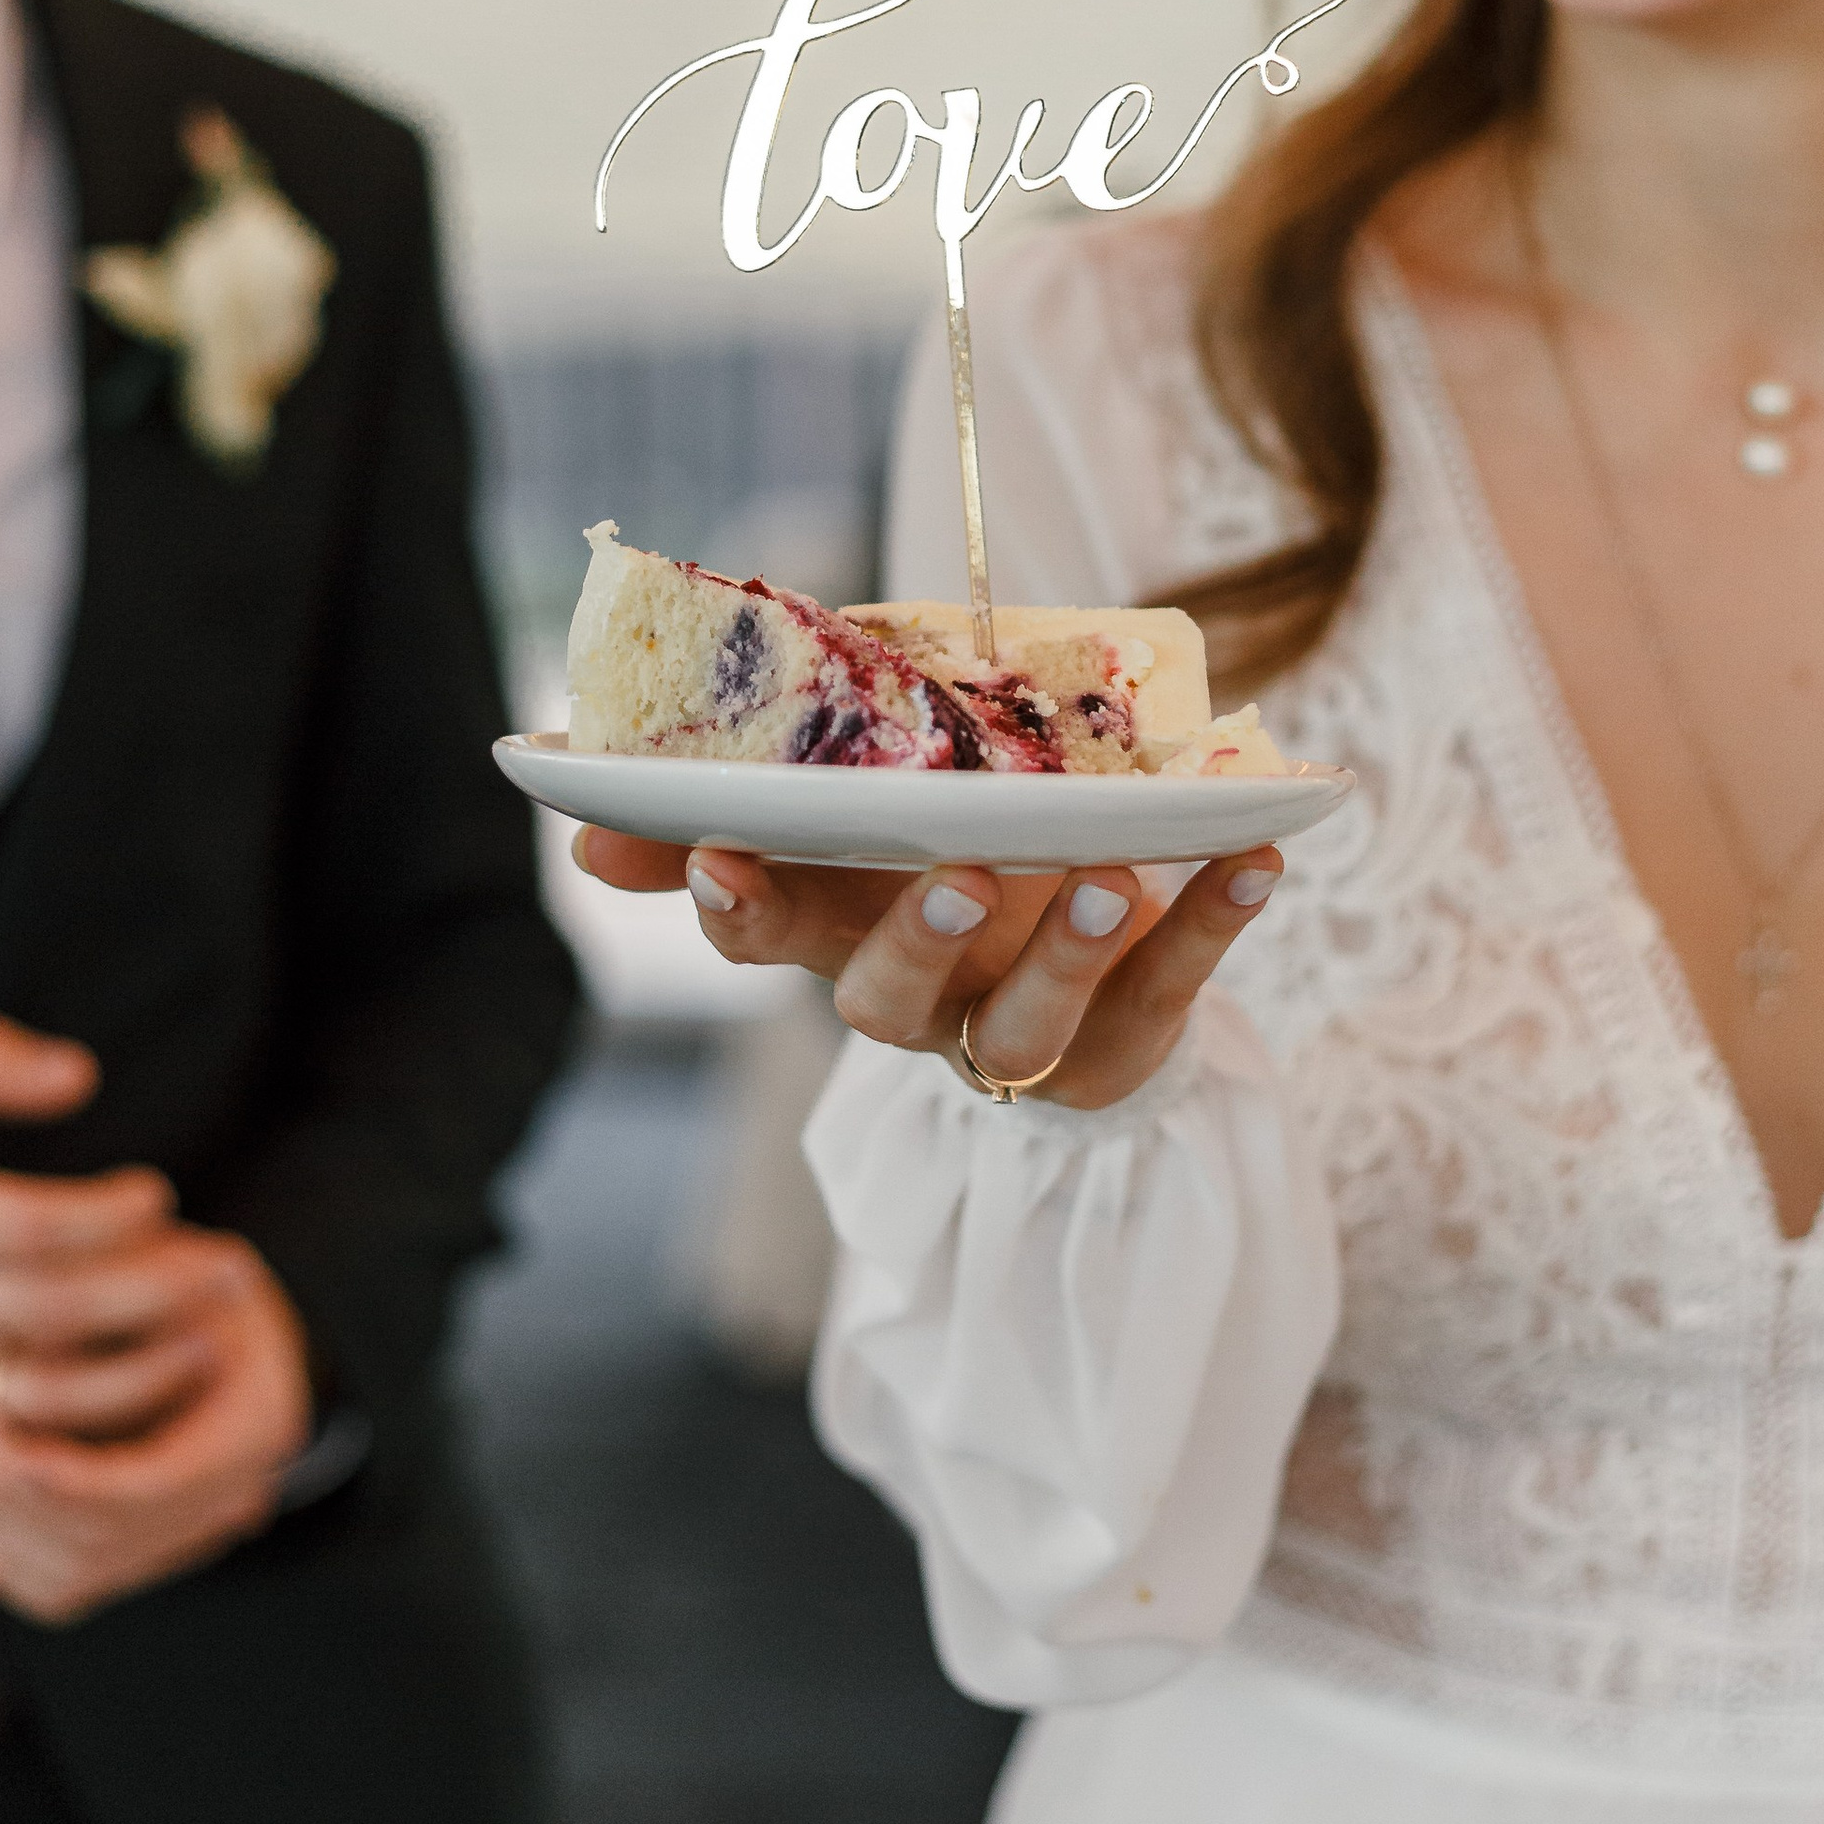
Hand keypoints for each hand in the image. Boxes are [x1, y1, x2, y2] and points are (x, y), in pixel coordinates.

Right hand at [0, 1006, 226, 1435]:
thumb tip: (75, 1076)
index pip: (22, 1230)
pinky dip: (89, 1417)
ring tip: (212, 1334)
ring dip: (136, 1371)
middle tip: (232, 1269)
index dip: (103, 1219)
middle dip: (152, 1295)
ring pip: (38, 1390)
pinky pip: (15, 1426)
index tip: (161, 1194)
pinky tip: (156, 1385)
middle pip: (48, 1314)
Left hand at [0, 1240, 314, 1625]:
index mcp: (255, 1428)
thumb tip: (26, 1362)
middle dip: (10, 1492)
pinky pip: (58, 1591)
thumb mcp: (162, 1263)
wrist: (218, 1303)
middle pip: (99, 1543)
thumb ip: (108, 1315)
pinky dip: (0, 1557)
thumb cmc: (187, 1270)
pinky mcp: (139, 1549)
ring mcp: (187, 1533)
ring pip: (72, 1579)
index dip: (49, 1472)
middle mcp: (234, 1497)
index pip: (139, 1489)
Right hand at [575, 828, 1282, 1110]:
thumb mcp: (855, 799)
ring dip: (1064, 948)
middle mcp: (920, 998)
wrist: (1092, 930)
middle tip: (953, 878)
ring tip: (1104, 880)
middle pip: (886, 1004)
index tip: (720, 856)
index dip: (734, 903)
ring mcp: (1021, 1036)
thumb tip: (567, 789)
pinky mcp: (1125, 1049)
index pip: (760, 932)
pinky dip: (1214, 928)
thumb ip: (752, 774)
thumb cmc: (953, 834)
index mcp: (839, 926)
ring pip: (1026, 1025)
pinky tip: (1255, 858)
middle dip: (914, 942)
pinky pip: (1173, 998)